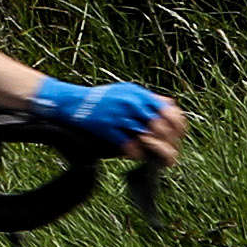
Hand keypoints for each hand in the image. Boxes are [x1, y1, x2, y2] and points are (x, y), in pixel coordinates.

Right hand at [35, 76, 183, 155]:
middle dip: (167, 142)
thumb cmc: (99, 98)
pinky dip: (135, 152)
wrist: (69, 101)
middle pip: (160, 126)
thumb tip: (172, 108)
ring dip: (152, 149)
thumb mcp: (126, 91)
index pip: (169, 111)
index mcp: (138, 93)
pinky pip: (128, 144)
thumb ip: (148, 99)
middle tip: (169, 152)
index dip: (178, 127)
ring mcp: (117, 114)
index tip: (177, 138)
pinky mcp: (105, 127)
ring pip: (146, 136)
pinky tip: (136, 155)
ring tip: (154, 156)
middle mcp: (130, 102)